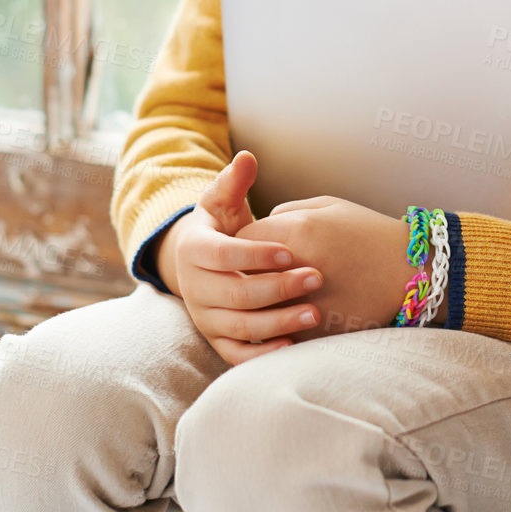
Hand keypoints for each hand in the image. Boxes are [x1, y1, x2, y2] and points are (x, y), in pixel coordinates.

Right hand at [166, 151, 325, 364]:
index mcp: (193, 251)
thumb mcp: (221, 201)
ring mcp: (204, 317)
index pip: (223, 255)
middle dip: (278, 287)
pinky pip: (238, 354)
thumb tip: (246, 157)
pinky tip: (294, 343)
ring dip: (278, 321)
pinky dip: (263, 353)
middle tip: (317, 278)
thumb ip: (234, 181)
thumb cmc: (220, 227)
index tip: (291, 252)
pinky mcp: (216, 340)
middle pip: (235, 294)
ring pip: (239, 326)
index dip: (255, 255)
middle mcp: (194, 288)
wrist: (200, 264)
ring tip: (316, 312)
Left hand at [236, 195, 415, 341]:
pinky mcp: (316, 332)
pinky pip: (280, 333)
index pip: (242, 241)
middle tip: (251, 274)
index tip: (250, 248)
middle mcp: (295, 268)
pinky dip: (279, 327)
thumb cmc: (369, 233)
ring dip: (257, 305)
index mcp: (296, 231)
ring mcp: (304, 304)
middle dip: (244, 275)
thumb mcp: (329, 207)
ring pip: (257, 310)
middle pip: (244, 276)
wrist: (410, 273)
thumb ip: (288, 212)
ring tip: (263, 299)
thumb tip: (261, 225)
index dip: (242, 245)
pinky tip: (288, 318)